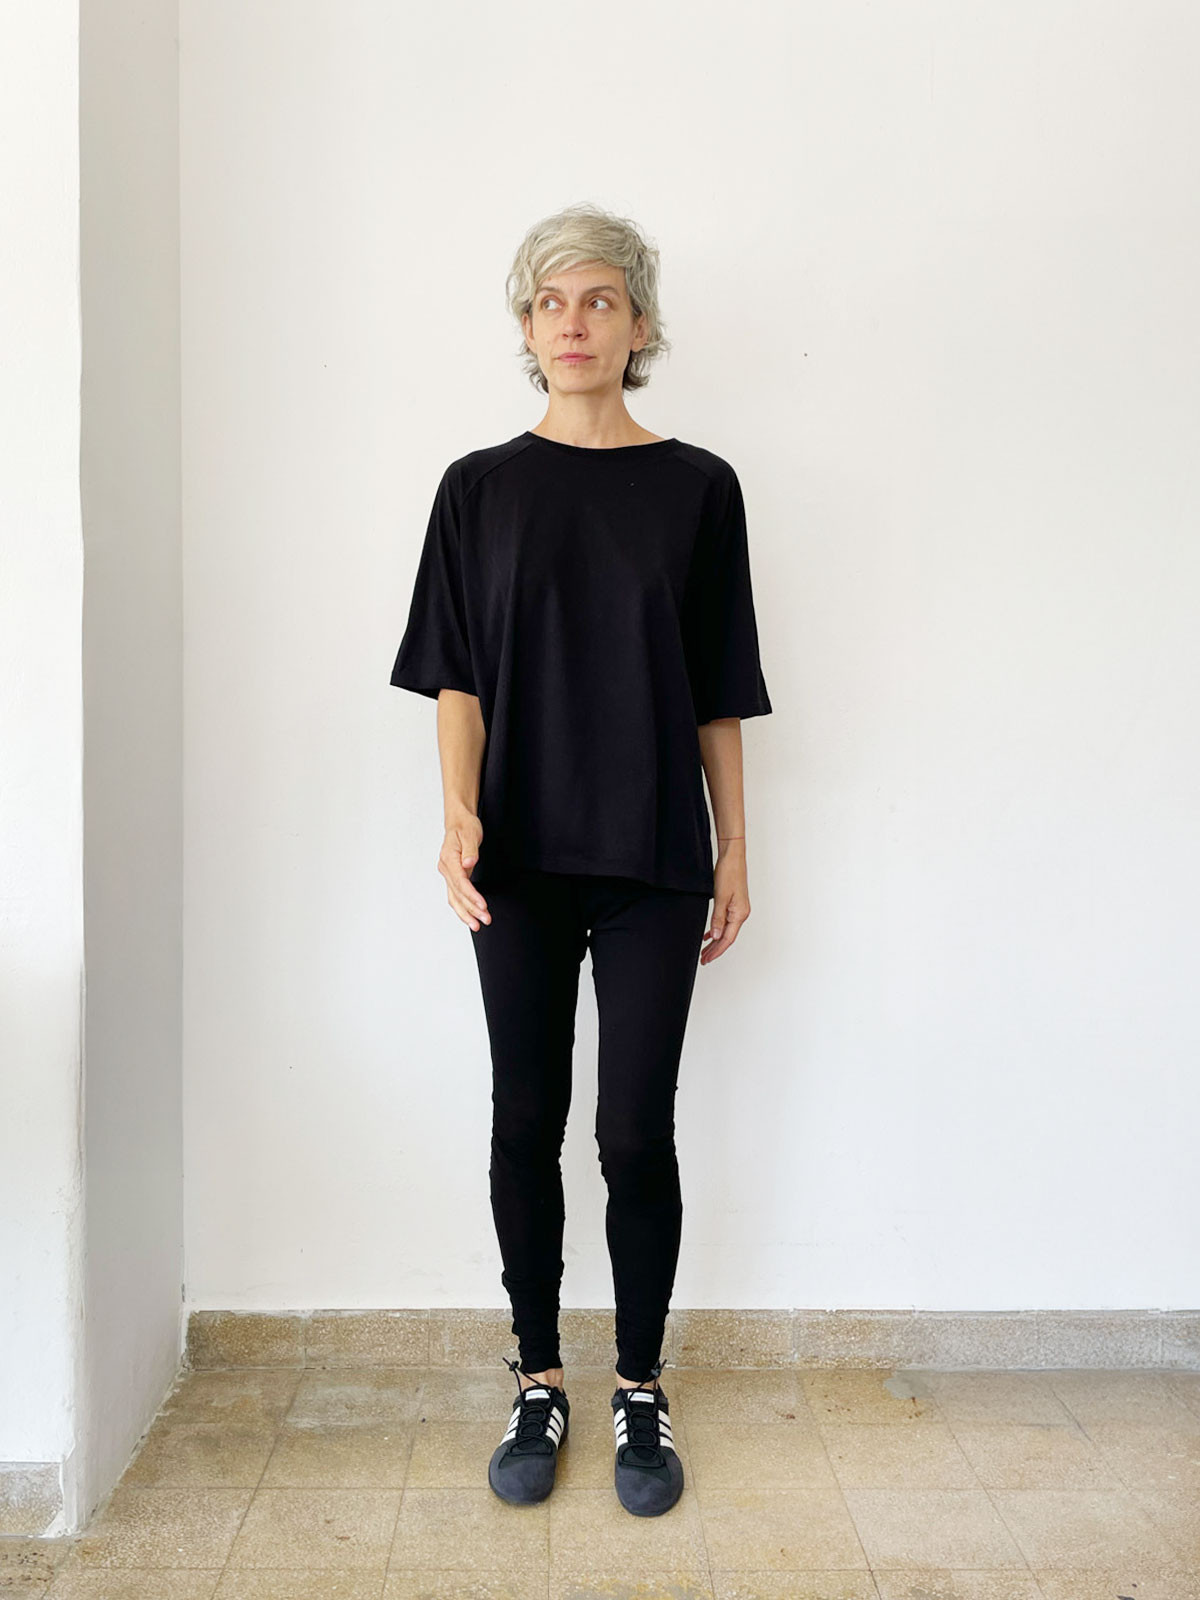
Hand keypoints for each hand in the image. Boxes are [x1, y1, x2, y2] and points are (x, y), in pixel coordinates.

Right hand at [438, 816, 490, 930]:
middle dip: (471, 909)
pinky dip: (462, 908)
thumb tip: (469, 863)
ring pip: (454, 899)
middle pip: (457, 894)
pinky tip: (470, 917)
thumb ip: (470, 850)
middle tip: (485, 919)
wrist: (458, 822)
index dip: (471, 895)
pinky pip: (455, 896)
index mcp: (449, 859)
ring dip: (466, 913)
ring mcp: (448, 874)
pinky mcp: (453, 877)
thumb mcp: (470, 834)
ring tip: (477, 925)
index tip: (482, 905)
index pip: (460, 881)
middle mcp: (446, 868)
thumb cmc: (464, 826)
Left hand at [700, 847, 749, 963]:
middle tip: (703, 959)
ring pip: (726, 931)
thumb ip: (718, 918)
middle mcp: (741, 913)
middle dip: (715, 950)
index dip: (717, 951)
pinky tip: (709, 934)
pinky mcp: (734, 904)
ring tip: (705, 951)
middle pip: (727, 937)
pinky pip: (726, 922)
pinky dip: (717, 930)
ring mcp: (738, 909)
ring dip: (715, 941)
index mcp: (740, 914)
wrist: (732, 857)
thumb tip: (716, 936)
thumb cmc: (728, 873)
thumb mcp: (720, 897)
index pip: (727, 939)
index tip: (707, 959)